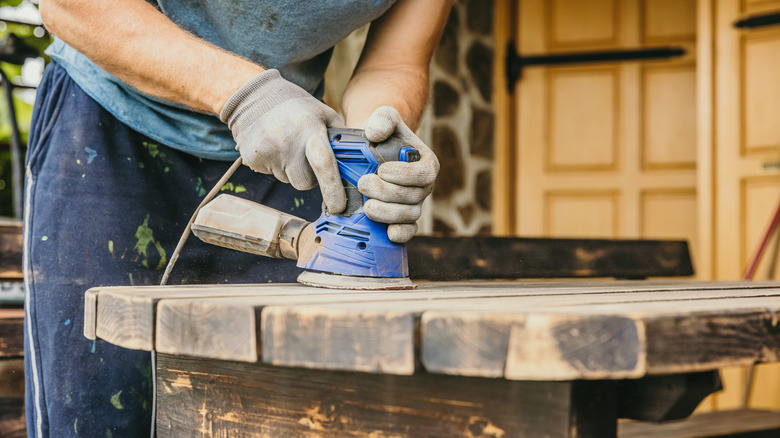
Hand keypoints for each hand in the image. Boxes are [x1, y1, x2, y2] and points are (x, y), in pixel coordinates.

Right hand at [220, 70, 345, 212]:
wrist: (256, 99)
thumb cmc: (298, 109)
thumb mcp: (324, 114)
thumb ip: (342, 138)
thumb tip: (361, 163)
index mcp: (309, 128)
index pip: (323, 163)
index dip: (333, 189)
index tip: (339, 207)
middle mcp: (287, 141)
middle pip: (305, 183)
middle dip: (311, 178)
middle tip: (307, 158)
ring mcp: (267, 151)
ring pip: (288, 180)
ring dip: (293, 171)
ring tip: (289, 148)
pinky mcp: (253, 158)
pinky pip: (272, 175)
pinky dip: (276, 167)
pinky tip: (275, 148)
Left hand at [358, 106, 438, 242]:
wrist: (371, 152)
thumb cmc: (381, 135)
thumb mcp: (383, 118)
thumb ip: (383, 118)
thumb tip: (375, 134)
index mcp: (426, 163)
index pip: (423, 173)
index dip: (404, 175)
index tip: (382, 170)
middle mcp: (424, 186)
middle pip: (413, 196)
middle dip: (387, 193)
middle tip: (364, 184)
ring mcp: (414, 204)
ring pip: (409, 215)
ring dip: (387, 213)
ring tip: (367, 206)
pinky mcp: (404, 219)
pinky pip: (409, 231)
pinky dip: (400, 234)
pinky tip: (388, 233)